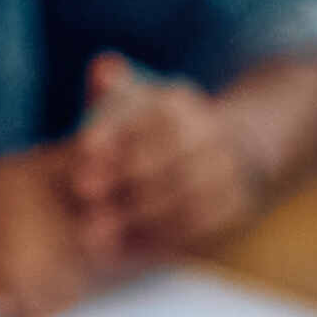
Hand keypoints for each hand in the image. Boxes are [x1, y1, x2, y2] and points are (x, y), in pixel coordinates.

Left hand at [58, 58, 272, 268]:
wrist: (222, 152)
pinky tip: (124, 248)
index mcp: (179, 102)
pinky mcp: (235, 206)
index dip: (116, 130)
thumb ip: (113, 93)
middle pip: (169, 153)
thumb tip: (103, 68)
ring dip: (138, 215)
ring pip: (184, 194)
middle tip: (83, 195)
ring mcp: (226, 170)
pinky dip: (160, 238)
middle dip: (123, 176)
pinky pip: (200, 226)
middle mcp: (210, 132)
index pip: (150, 112)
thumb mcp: (133, 106)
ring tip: (95, 232)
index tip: (82, 147)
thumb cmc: (151, 131)